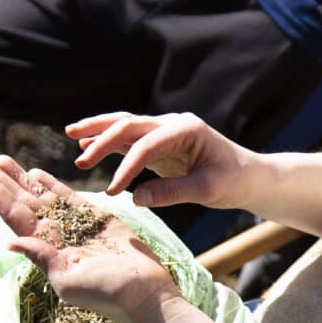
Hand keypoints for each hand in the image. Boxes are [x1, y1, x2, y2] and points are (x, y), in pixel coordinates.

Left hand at [0, 154, 180, 321]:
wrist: (144, 294)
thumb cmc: (107, 293)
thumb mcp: (68, 281)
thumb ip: (41, 258)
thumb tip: (9, 240)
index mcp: (44, 249)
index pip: (12, 214)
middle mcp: (55, 235)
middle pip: (20, 201)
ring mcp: (75, 225)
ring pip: (41, 196)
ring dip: (21, 178)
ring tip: (2, 159)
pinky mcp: (97, 219)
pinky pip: (69, 198)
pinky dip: (52, 184)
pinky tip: (36, 173)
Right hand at [67, 111, 256, 209]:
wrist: (250, 176)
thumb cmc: (233, 181)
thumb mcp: (208, 190)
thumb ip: (173, 192)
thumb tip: (136, 198)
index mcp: (186, 129)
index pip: (146, 145)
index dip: (127, 167)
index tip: (113, 191)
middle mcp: (172, 124)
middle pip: (130, 125)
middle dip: (103, 139)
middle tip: (81, 162)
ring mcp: (165, 131)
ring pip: (126, 125)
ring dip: (99, 130)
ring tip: (71, 134)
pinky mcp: (161, 143)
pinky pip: (130, 139)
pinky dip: (109, 141)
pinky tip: (87, 144)